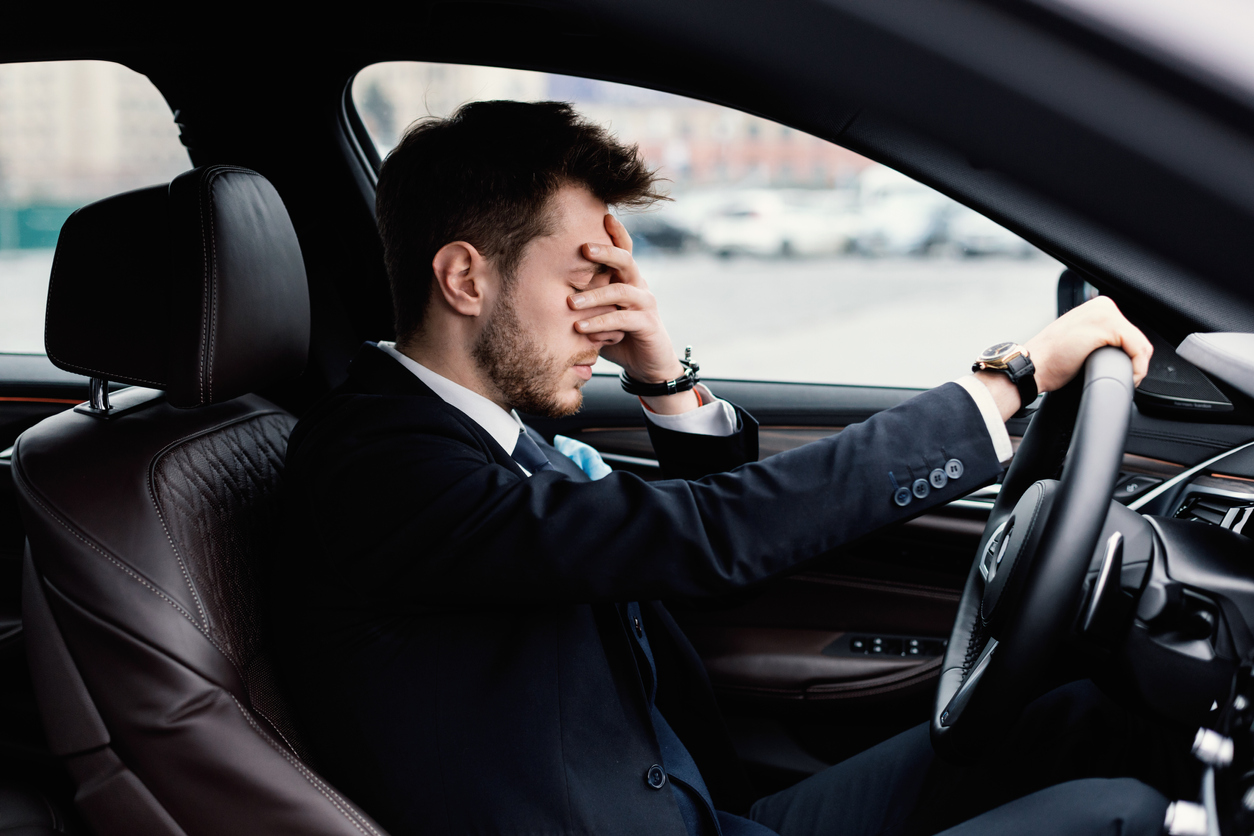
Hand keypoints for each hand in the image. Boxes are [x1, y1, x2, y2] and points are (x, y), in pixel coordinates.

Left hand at [568, 215, 697, 413]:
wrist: (648, 364)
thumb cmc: (619, 336)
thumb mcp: (599, 314)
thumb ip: (584, 301)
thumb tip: (549, 290)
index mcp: (628, 279)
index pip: (624, 250)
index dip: (616, 233)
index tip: (603, 216)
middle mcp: (639, 286)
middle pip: (626, 260)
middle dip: (605, 252)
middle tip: (583, 249)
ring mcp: (645, 304)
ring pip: (621, 290)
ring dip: (593, 295)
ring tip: (570, 302)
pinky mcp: (647, 324)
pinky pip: (622, 320)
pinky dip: (600, 323)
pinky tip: (581, 328)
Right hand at [977, 296, 1152, 419]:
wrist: (1033, 367)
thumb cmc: (1049, 361)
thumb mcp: (1077, 341)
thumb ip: (1096, 337)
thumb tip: (1118, 351)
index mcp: (1096, 306)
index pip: (1129, 334)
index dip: (1128, 357)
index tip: (1117, 372)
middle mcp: (1102, 305)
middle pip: (1138, 339)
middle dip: (1132, 363)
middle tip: (1119, 379)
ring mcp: (1105, 314)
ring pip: (1141, 346)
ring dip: (1136, 368)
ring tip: (1121, 380)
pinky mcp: (1108, 327)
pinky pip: (1138, 351)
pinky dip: (1136, 369)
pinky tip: (1125, 378)